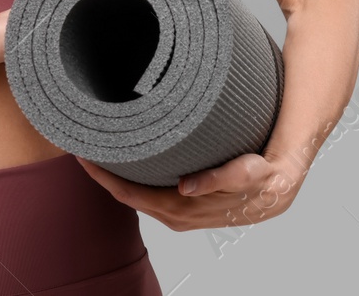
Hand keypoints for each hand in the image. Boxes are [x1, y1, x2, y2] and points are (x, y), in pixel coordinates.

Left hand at [73, 152, 303, 231]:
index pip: (131, 194)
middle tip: (83, 144)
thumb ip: (217, 179)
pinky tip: (128, 164)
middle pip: (127, 196)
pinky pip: (148, 195)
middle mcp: (174, 214)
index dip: (105, 177)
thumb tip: (187, 185)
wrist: (276, 191)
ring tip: (99, 151)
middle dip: (103, 174)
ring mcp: (177, 213)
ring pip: (136, 196)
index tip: (84, 156)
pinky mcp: (183, 207)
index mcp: (182, 207)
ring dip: (116, 178)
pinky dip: (133, 181)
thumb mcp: (244, 174)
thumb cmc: (260, 178)